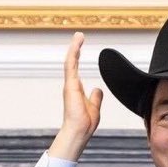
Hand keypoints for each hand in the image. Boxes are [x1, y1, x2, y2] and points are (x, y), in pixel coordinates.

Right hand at [48, 32, 102, 160]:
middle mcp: (71, 85)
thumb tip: (98, 89)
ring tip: (79, 35)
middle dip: (75, 49)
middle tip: (79, 36)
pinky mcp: (70, 85)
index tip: (79, 47)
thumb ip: (96, 97)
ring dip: (74, 47)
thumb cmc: (85, 123)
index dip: (77, 57)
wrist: (79, 131)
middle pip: (72, 63)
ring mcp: (69, 85)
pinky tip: (77, 43)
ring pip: (70, 61)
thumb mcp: (94, 107)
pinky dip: (74, 53)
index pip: (76, 69)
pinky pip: (71, 65)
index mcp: (76, 89)